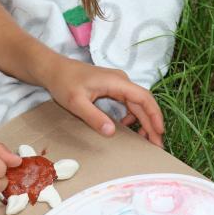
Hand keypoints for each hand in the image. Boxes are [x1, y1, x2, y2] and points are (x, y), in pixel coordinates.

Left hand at [45, 58, 164, 146]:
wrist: (54, 69)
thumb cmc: (64, 82)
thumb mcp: (76, 102)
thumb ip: (93, 117)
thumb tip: (111, 132)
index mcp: (117, 82)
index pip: (143, 98)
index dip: (154, 115)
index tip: (159, 132)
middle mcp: (121, 81)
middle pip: (143, 103)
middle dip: (151, 123)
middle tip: (157, 145)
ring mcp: (117, 84)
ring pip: (137, 103)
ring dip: (143, 120)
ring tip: (146, 139)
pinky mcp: (111, 88)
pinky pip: (128, 103)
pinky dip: (132, 116)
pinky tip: (127, 127)